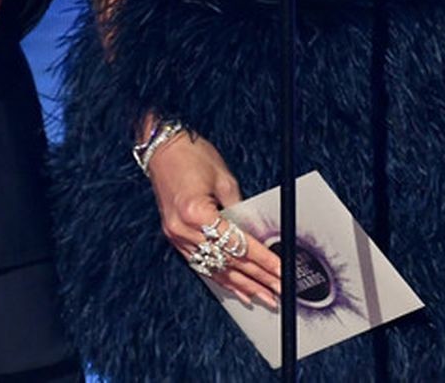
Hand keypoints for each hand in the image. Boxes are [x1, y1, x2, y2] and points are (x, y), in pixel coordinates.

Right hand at [144, 128, 281, 308]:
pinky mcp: (175, 237)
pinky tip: (238, 290)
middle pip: (229, 261)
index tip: (282, 272)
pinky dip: (222, 279)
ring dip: (242, 285)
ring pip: (216, 269)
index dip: (264, 261)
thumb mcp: (224, 179)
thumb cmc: (193, 156)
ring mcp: (177, 236)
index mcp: (197, 213)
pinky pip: (202, 265)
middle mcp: (185, 230)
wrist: (162, 148)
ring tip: (264, 297)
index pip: (239, 244)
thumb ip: (239, 209)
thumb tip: (256, 234)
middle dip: (258, 279)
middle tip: (280, 291)